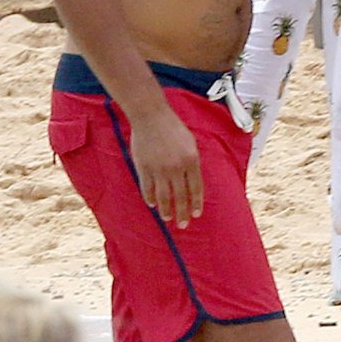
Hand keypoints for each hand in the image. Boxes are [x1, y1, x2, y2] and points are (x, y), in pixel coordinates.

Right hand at [130, 107, 202, 228]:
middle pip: (180, 196)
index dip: (196, 203)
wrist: (150, 116)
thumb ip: (192, 163)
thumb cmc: (172, 128)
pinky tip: (153, 205)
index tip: (196, 214)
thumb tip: (193, 184)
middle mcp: (176, 167)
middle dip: (182, 213)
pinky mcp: (144, 168)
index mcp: (191, 160)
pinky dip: (150, 199)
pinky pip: (148, 189)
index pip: (195, 188)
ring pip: (164, 196)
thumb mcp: (190, 143)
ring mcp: (159, 168)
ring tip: (167, 219)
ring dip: (166, 210)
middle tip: (183, 225)